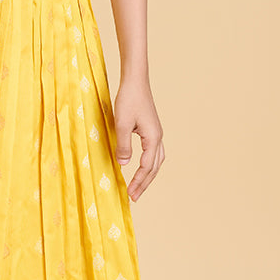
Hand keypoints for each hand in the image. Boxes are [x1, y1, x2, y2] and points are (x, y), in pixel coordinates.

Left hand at [113, 76, 164, 200]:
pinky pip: (154, 153)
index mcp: (153, 138)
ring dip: (148, 175)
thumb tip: (124, 165)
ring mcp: (156, 133)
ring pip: (157, 161)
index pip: (146, 167)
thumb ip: (123, 145)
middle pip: (155, 167)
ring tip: (139, 187)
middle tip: (134, 198)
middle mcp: (158, 137)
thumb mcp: (121, 123)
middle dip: (145, 183)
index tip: (129, 195)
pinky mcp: (152, 129)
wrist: (135, 81)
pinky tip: (141, 167)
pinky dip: (149, 164)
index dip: (138, 182)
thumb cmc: (128, 100)